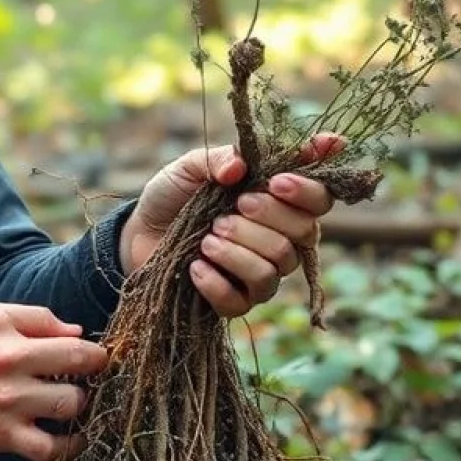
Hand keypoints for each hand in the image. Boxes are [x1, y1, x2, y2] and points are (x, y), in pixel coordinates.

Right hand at [0, 299, 107, 460]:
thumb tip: (75, 330)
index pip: (65, 330)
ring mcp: (7, 401)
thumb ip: (30, 316)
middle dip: (97, 367)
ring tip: (74, 402)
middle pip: (78, 360)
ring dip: (81, 403)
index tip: (96, 354)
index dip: (88, 344)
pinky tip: (75, 439)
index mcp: (2, 327)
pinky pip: (51, 447)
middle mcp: (7, 360)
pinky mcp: (3, 435)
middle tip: (99, 373)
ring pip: (71, 403)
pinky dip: (70, 446)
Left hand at [118, 135, 342, 316]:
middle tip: (234, 207)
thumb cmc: (174, 197)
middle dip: (267, 216)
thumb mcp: (189, 167)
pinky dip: (215, 280)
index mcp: (279, 201)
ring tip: (207, 238)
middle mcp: (281, 239)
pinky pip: (241, 299)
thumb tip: (239, 167)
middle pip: (304, 233)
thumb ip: (217, 159)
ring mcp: (262, 273)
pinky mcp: (237, 301)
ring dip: (238, 249)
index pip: (320, 199)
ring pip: (275, 266)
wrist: (140, 235)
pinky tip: (195, 266)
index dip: (308, 190)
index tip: (277, 181)